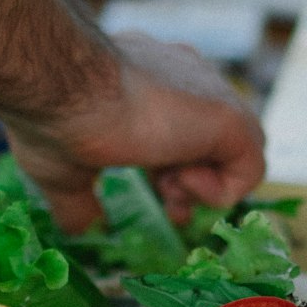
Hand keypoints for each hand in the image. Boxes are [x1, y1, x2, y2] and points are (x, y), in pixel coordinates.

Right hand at [4, 32, 266, 231]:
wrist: (62, 84)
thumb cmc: (54, 119)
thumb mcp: (62, 171)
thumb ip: (78, 200)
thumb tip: (80, 228)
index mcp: (149, 84)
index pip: (184, 128)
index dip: (176, 169)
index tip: (160, 197)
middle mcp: (184, 78)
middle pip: (214, 139)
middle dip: (194, 181)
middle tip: (173, 208)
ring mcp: (209, 92)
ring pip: (238, 149)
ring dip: (206, 184)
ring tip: (171, 190)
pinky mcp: (228, 116)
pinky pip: (251, 165)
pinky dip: (222, 190)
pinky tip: (181, 183)